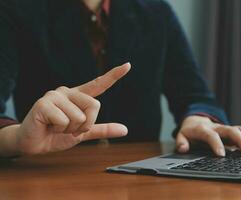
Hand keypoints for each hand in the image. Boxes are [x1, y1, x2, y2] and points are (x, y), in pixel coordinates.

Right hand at [3, 63, 130, 155]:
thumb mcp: (83, 133)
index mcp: (78, 97)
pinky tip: (48, 126)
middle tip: (69, 128)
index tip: (128, 65)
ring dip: (70, 129)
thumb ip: (102, 129)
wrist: (33, 144)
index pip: (98, 84)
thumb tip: (125, 130)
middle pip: (94, 105)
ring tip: (56, 127)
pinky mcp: (43, 104)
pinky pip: (65, 121)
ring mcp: (55, 96)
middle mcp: (67, 92)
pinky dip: (59, 130)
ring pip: (79, 117)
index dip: (114, 75)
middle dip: (86, 124)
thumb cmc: (56, 135)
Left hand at [176, 115, 240, 155]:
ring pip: (240, 130)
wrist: (196, 121)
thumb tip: (183, 149)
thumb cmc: (190, 131)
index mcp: (203, 130)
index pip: (211, 136)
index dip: (217, 144)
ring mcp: (225, 129)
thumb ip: (181, 142)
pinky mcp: (231, 131)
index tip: (221, 155)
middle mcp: (217, 128)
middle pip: (231, 130)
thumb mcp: (182, 136)